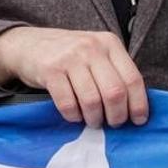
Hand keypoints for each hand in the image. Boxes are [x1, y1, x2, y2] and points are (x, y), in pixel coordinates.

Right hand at [0, 27, 147, 127]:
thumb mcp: (96, 53)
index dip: (138, 104)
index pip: (133, 78)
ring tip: (93, 121)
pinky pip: (68, 103)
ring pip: (92, 100)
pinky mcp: (50, 70)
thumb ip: (114, 72)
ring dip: (95, 119)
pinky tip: (74, 116)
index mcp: (110, 43)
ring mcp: (70, 58)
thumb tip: (135, 106)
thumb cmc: (69, 54)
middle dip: (117, 115)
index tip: (138, 120)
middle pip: (115, 92)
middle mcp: (92, 48)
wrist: (28, 44)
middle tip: (112, 124)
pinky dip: (74, 116)